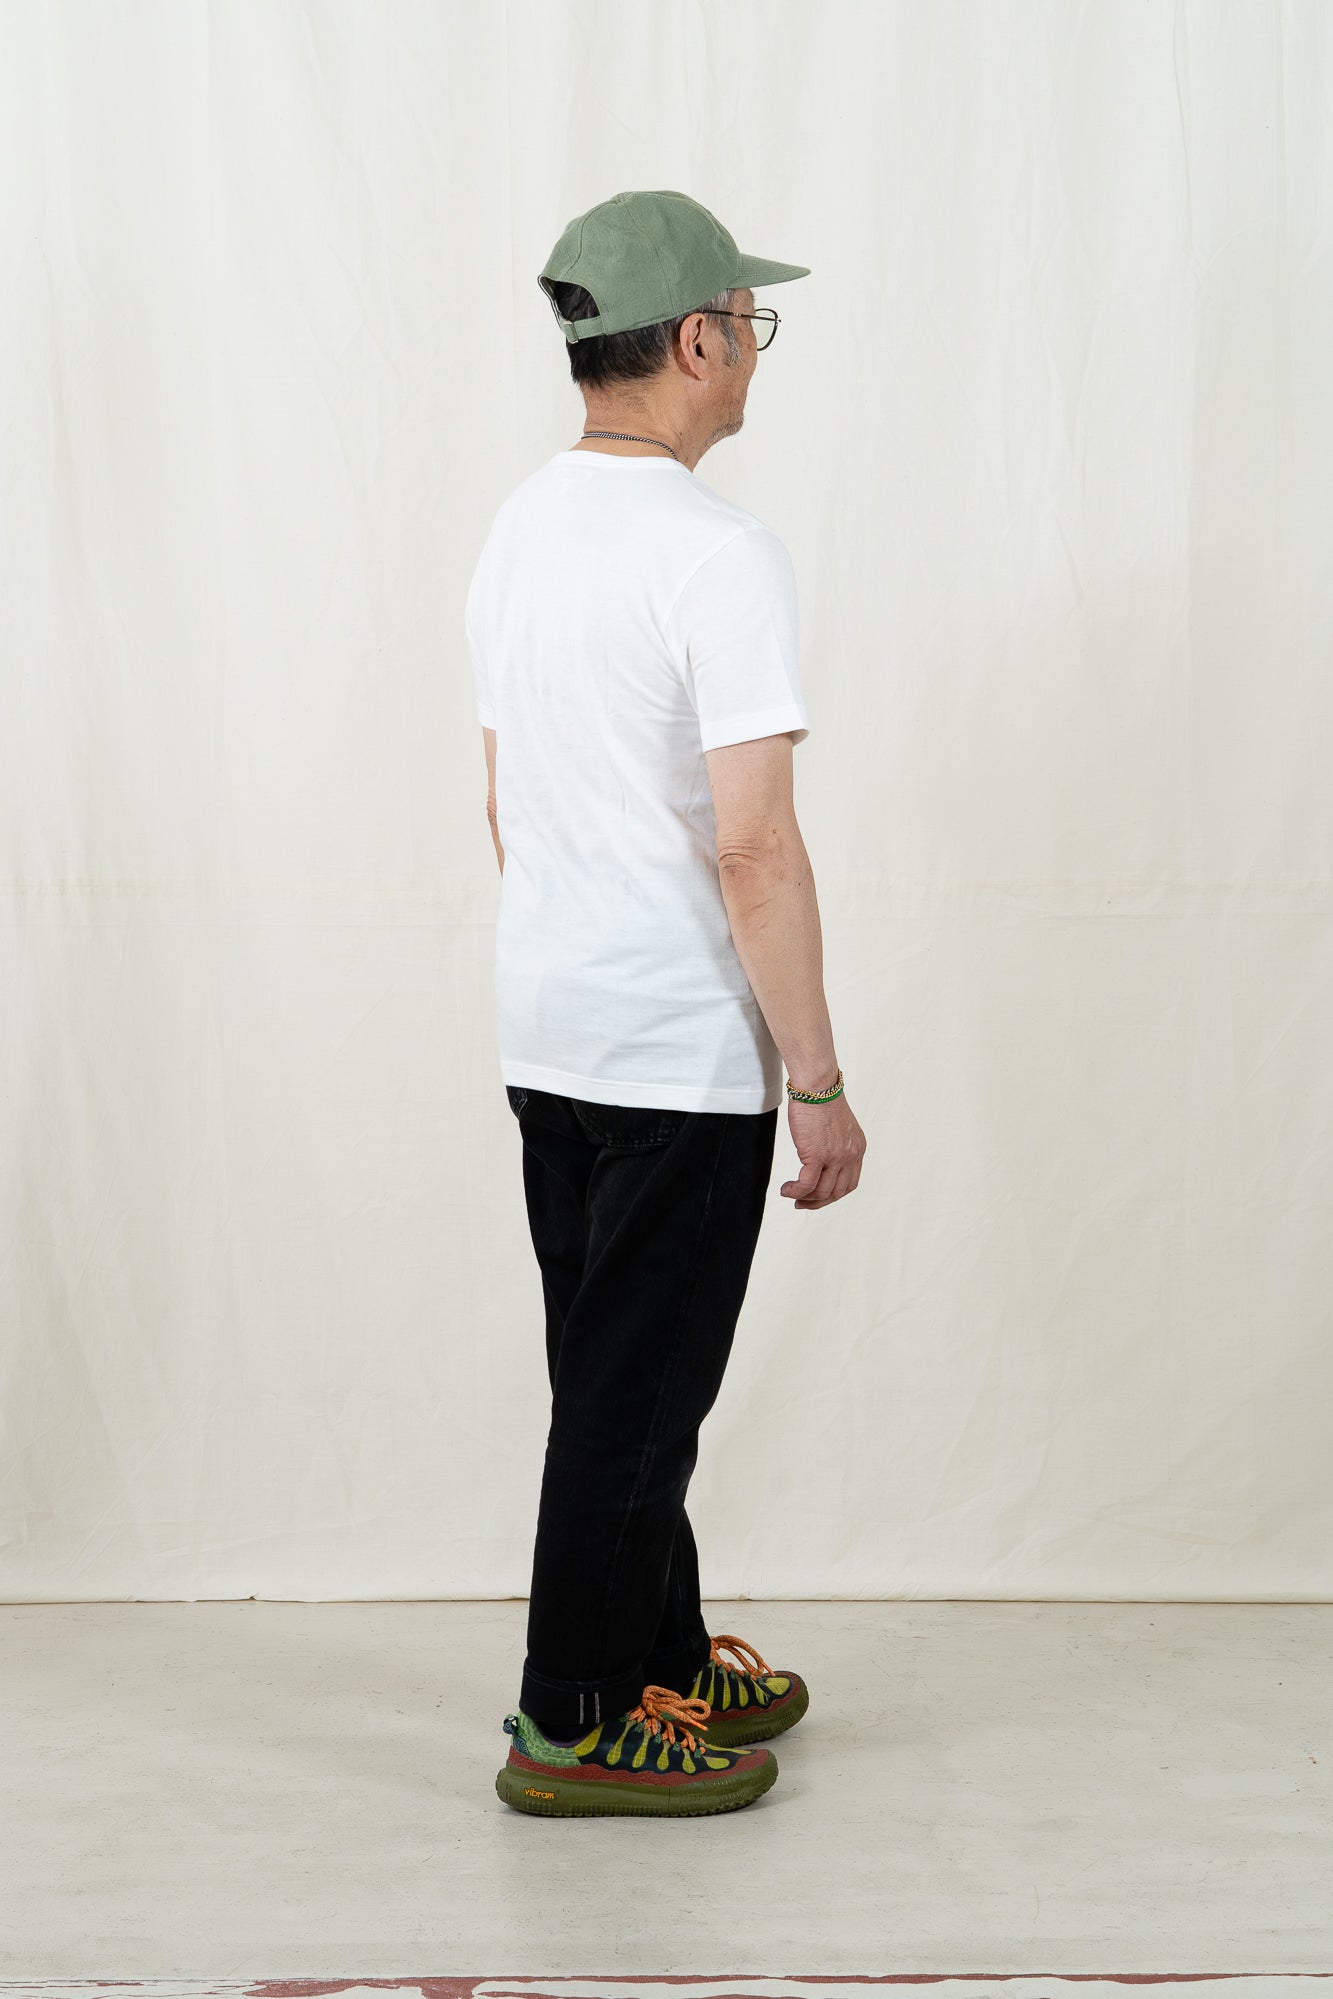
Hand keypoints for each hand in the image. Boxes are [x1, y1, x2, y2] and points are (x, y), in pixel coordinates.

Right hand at [779, 1086, 865, 1209]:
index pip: (850, 1183)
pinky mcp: (818, 1155)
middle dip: (818, 1202)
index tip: (817, 1195)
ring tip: (790, 1195)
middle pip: (837, 1192)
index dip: (833, 1194)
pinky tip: (786, 1190)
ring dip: (805, 1199)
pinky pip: (807, 1184)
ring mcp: (836, 1157)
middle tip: (802, 1203)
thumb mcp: (836, 1126)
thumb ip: (834, 1143)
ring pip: (822, 1192)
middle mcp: (850, 1155)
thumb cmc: (820, 1098)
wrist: (816, 1086)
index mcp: (857, 1149)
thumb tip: (819, 1156)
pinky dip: (796, 1192)